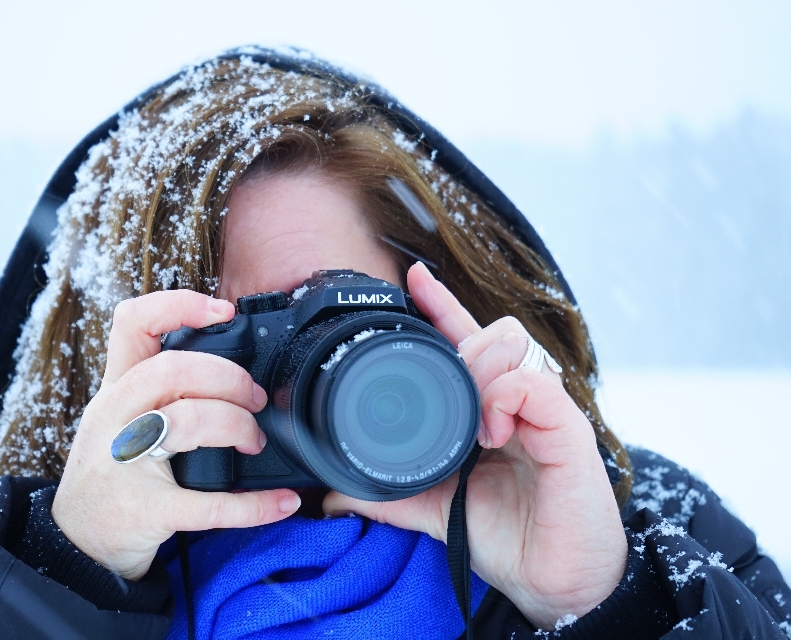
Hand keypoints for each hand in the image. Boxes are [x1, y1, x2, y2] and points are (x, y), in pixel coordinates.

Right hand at [52, 291, 300, 580]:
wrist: (75, 541)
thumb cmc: (109, 472)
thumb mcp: (119, 417)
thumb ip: (159, 389)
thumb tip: (231, 369)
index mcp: (115, 389)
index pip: (132, 324)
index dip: (179, 306)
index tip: (223, 311)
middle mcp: (114, 417)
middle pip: (172, 370)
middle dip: (228, 377)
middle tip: (254, 399)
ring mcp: (124, 463)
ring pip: (186, 421)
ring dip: (237, 426)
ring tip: (254, 441)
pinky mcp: (144, 511)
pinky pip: (206, 505)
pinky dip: (252, 505)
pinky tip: (281, 502)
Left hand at [323, 262, 626, 628]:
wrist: (551, 582)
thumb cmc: (506, 536)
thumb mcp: (434, 508)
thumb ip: (389, 494)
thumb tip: (334, 493)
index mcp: (488, 410)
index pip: (465, 344)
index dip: (441, 308)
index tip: (412, 279)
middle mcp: (518, 402)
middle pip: (490, 332)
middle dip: (457, 340)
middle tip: (436, 380)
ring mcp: (544, 412)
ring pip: (511, 347)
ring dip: (477, 369)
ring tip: (467, 416)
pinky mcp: (568, 431)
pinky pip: (535, 387)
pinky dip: (503, 400)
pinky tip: (489, 432)